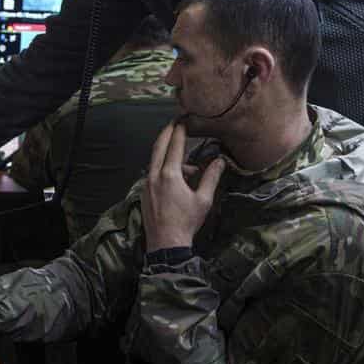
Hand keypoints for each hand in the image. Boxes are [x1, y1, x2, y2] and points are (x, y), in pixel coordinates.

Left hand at [143, 122, 223, 250]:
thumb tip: (220, 161)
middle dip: (167, 133)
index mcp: (170, 175)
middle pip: (159, 147)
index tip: (183, 120)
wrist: (166, 243)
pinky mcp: (144, 193)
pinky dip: (163, 169)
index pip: (175, 146)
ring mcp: (146, 184)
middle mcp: (154, 176)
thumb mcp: (204, 200)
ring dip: (168, 155)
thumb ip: (211, 177)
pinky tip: (176, 179)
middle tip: (174, 122)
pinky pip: (153, 173)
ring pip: (156, 161)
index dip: (180, 131)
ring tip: (188, 167)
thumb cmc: (186, 222)